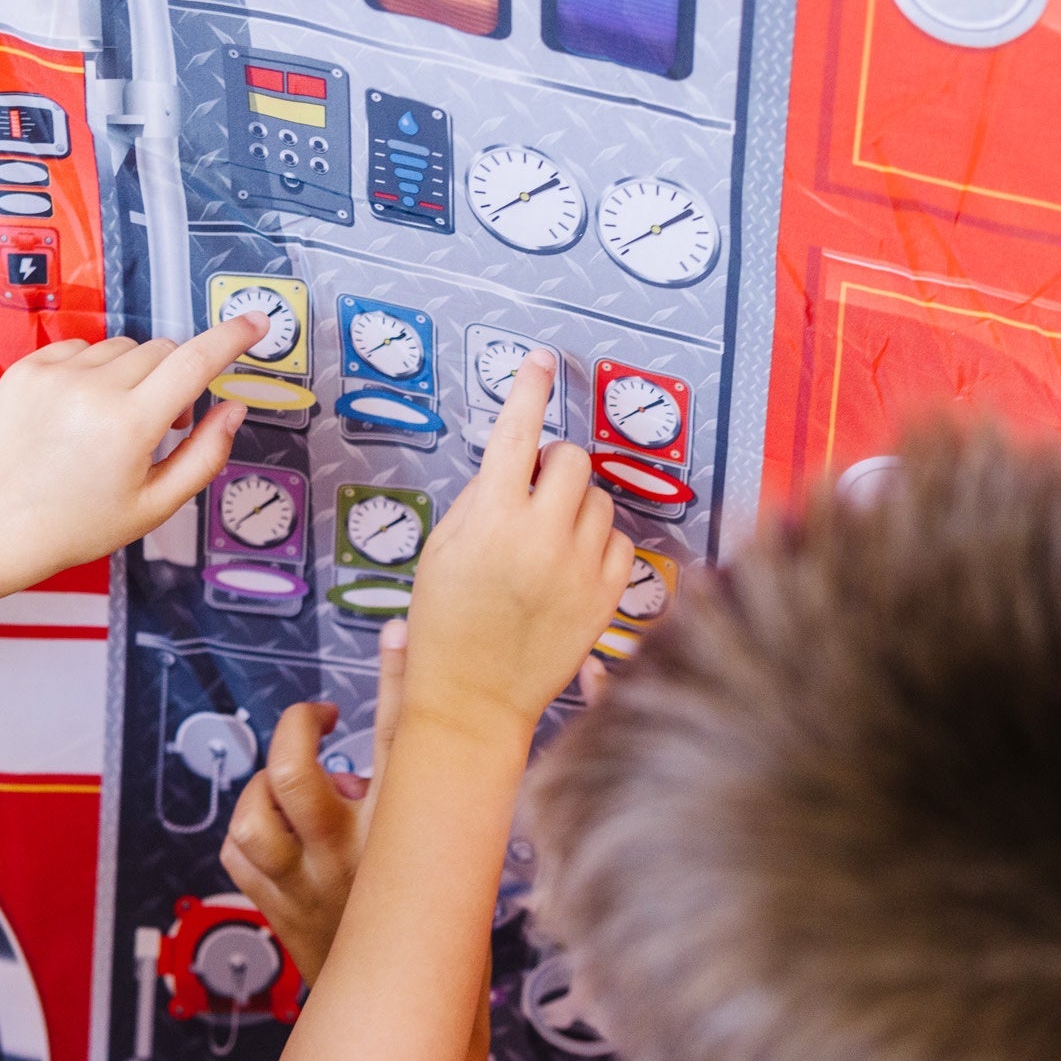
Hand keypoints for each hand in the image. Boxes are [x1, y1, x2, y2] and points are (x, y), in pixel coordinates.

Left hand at [0, 315, 266, 594]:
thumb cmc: (76, 524)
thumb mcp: (154, 505)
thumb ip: (205, 454)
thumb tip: (233, 409)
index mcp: (130, 426)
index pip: (195, 362)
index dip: (232, 338)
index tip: (256, 323)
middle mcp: (93, 391)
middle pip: (164, 351)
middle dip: (176, 377)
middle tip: (163, 423)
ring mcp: (56, 375)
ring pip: (124, 348)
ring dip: (132, 374)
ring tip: (111, 421)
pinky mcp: (28, 368)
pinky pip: (83, 348)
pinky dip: (93, 371)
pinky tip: (79, 411)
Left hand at [220, 622, 408, 981]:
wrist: (409, 1011)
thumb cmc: (435, 921)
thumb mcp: (451, 848)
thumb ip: (426, 788)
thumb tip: (409, 720)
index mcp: (405, 836)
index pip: (402, 738)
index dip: (398, 676)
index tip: (396, 634)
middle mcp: (348, 856)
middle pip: (293, 771)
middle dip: (297, 726)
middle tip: (318, 720)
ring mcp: (305, 885)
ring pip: (252, 815)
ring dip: (264, 785)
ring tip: (292, 779)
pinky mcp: (278, 909)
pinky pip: (238, 854)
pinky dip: (247, 828)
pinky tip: (274, 822)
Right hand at [404, 351, 632, 751]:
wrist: (474, 699)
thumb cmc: (447, 622)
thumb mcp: (442, 550)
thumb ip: (480, 498)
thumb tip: (516, 464)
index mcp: (491, 518)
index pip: (516, 432)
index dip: (529, 388)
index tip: (540, 360)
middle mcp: (541, 536)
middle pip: (571, 459)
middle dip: (552, 466)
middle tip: (531, 492)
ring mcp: (580, 566)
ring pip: (598, 498)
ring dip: (574, 505)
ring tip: (546, 541)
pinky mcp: (606, 594)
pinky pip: (618, 539)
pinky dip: (596, 542)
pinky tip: (569, 567)